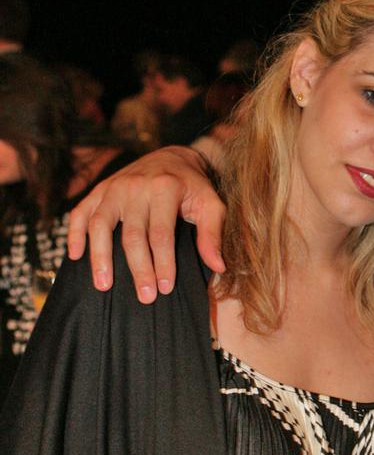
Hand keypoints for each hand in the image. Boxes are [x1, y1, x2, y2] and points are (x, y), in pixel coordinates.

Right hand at [66, 145, 225, 302]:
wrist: (172, 157)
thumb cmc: (193, 187)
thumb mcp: (211, 204)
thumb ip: (213, 234)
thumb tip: (218, 266)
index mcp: (165, 188)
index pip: (162, 234)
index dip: (163, 263)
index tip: (166, 288)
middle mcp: (136, 186)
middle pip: (132, 235)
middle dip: (139, 269)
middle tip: (145, 297)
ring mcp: (114, 187)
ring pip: (100, 224)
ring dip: (100, 257)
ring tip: (104, 285)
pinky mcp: (100, 190)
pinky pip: (80, 212)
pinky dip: (74, 233)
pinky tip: (75, 256)